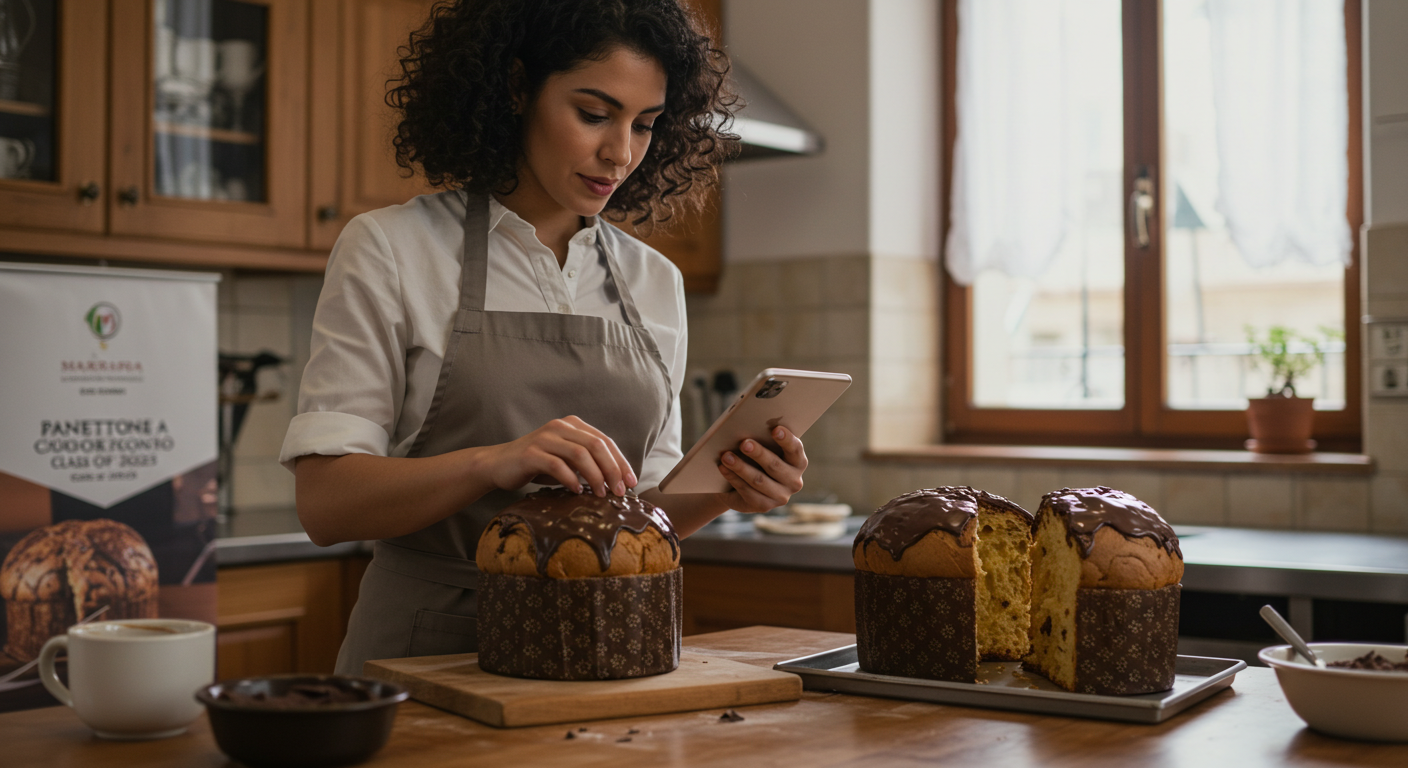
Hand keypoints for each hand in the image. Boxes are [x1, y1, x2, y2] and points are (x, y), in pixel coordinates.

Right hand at [477, 416, 636, 496]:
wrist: (498, 464)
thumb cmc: (537, 465)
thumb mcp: (565, 461)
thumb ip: (587, 463)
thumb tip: (617, 482)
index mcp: (572, 426)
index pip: (605, 441)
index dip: (621, 461)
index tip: (631, 482)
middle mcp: (560, 426)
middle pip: (596, 446)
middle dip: (612, 470)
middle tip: (619, 491)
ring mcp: (545, 438)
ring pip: (580, 454)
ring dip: (594, 476)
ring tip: (600, 494)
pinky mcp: (530, 453)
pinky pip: (557, 465)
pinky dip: (570, 479)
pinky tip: (576, 491)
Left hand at [717, 426, 807, 512]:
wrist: (742, 486)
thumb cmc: (755, 459)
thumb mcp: (762, 448)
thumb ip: (763, 439)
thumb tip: (748, 426)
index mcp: (798, 462)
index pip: (795, 449)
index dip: (786, 439)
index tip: (775, 429)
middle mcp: (794, 481)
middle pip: (775, 465)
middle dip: (758, 453)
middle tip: (743, 442)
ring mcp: (780, 496)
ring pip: (759, 480)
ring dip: (740, 467)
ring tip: (726, 456)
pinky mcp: (764, 506)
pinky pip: (747, 491)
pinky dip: (733, 478)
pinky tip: (723, 468)